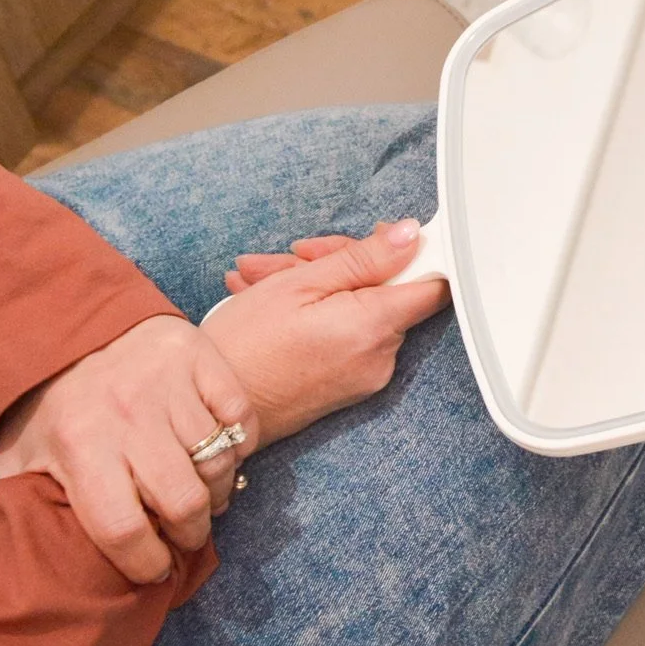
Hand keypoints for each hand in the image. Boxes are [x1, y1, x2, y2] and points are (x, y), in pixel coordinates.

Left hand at [0, 316, 257, 583]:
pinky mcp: (201, 357)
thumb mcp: (18, 457)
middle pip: (183, 502)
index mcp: (79, 446)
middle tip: (186, 536)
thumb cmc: (49, 405)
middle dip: (191, 534)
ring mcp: (169, 384)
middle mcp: (127, 415)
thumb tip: (9, 570)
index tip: (154, 570)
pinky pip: (240, 418)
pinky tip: (221, 453)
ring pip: (218, 462)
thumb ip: (13, 509)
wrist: (71, 323)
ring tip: (205, 497)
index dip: (145, 563)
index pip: (123, 529)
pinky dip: (239, 444)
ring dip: (218, 492)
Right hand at [207, 220, 447, 445]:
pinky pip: (345, 334)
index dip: (415, 253)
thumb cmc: (244, 346)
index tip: (384, 239)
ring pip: (358, 308)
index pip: (433, 283)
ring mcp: (365, 375)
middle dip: (339, 263)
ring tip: (260, 278)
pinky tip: (271, 298)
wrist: (211, 410)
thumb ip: (364, 258)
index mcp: (374, 327)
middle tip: (291, 257)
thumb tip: (410, 235)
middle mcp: (380, 357)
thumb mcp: (300, 283)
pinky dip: (316, 312)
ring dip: (316, 284)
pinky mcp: (347, 386)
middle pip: (385, 290)